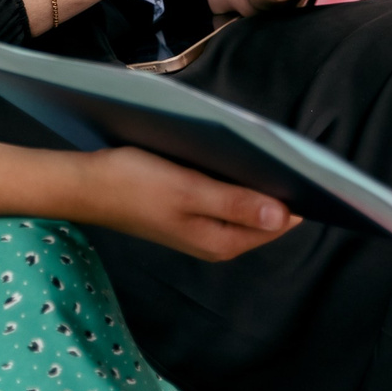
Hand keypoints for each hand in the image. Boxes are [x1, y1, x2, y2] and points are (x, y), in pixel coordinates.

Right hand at [68, 146, 298, 261]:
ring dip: (251, 181)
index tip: (306, 163)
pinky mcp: (188, 214)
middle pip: (263, 215)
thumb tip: (284, 215)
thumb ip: (236, 204)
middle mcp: (217, 241)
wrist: (85, 185)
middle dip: (275, 186)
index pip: (278, 223)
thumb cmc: (135, 184)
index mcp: (222, 241)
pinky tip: (229, 157)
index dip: (295, 195)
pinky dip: (230, 179)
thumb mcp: (189, 191)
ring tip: (260, 148)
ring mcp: (201, 229)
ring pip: (243, 205)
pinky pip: (223, 199)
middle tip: (282, 148)